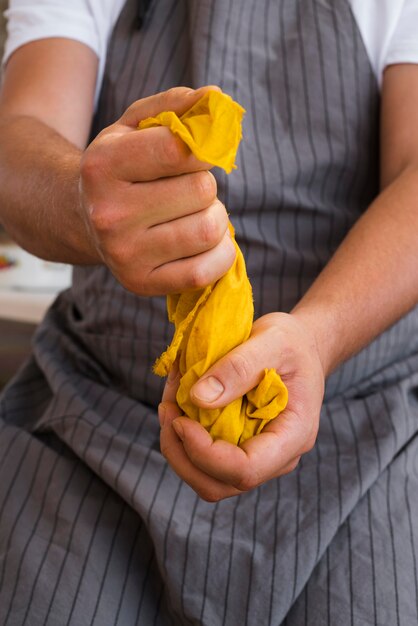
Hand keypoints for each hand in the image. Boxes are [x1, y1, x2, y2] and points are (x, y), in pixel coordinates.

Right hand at [78, 86, 235, 294]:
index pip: (178, 150)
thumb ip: (176, 105)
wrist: (82, 218)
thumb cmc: (121, 167)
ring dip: (214, 218)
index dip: (202, 149)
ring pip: (209, 229)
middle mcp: (109, 213)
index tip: (196, 155)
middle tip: (187, 189)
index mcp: (104, 166)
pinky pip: (205, 272)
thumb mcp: (136, 126)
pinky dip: (219, 254)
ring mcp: (124, 254)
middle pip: (202, 190)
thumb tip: (218, 99)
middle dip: (205, 185)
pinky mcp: (140, 283)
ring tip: (192, 214)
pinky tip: (203, 242)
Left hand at [159, 312, 324, 500]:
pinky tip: (177, 403)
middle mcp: (277, 457)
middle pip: (219, 484)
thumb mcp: (272, 341)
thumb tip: (198, 398)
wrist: (303, 348)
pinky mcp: (239, 448)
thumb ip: (238, 368)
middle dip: (182, 453)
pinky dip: (182, 437)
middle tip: (167, 408)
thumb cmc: (293, 343)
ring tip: (169, 403)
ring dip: (177, 446)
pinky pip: (204, 459)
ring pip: (206, 478)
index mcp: (293, 436)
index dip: (205, 453)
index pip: (246, 470)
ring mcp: (257, 457)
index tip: (180, 419)